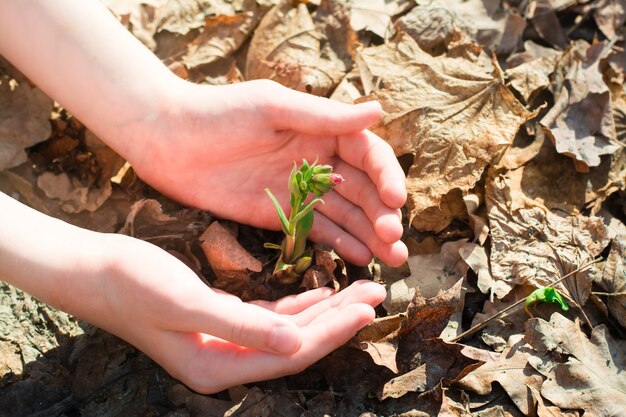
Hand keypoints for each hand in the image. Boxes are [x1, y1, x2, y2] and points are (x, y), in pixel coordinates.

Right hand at [99, 234, 385, 393]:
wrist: (94, 268)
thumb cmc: (133, 283)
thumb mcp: (187, 303)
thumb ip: (242, 327)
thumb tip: (296, 344)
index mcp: (216, 367)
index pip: (290, 353)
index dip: (332, 332)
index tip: (367, 308)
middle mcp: (224, 361)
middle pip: (296, 343)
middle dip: (338, 320)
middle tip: (377, 294)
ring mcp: (223, 342)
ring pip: (287, 329)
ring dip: (324, 310)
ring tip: (361, 291)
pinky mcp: (220, 320)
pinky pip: (270, 317)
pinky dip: (298, 306)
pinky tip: (321, 293)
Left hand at [117, 80, 407, 266]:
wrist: (167, 140)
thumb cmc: (218, 113)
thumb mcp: (272, 108)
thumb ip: (324, 117)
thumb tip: (380, 110)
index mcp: (321, 130)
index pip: (367, 153)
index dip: (386, 176)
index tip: (395, 199)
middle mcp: (317, 161)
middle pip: (362, 190)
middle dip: (382, 214)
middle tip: (395, 239)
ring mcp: (300, 191)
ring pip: (345, 215)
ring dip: (370, 236)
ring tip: (392, 260)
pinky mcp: (280, 215)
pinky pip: (317, 231)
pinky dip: (340, 244)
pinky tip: (360, 258)